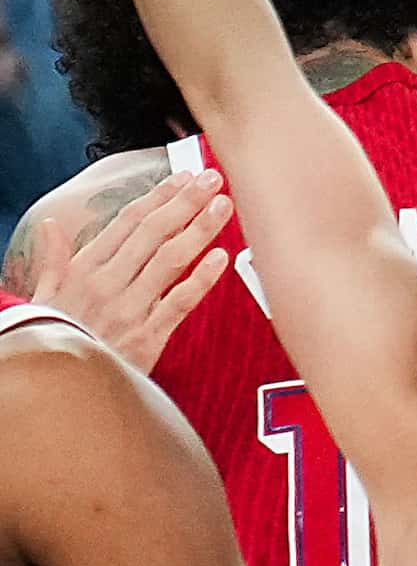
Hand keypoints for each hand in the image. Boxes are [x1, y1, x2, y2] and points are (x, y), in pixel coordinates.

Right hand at [24, 168, 231, 369]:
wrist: (58, 386)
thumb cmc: (56, 337)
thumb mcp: (45, 295)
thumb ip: (54, 260)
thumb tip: (52, 227)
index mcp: (85, 268)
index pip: (128, 222)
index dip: (159, 197)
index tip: (183, 179)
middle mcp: (108, 283)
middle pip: (153, 233)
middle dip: (185, 203)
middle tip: (213, 180)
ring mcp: (130, 308)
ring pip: (170, 260)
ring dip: (199, 230)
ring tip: (223, 207)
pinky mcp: (148, 336)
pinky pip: (179, 302)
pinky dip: (201, 279)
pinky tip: (220, 257)